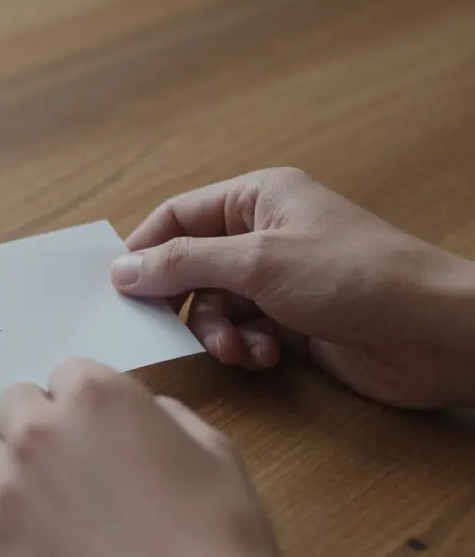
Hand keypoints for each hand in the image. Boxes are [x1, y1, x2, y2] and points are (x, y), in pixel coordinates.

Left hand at [0, 360, 299, 556]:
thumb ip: (163, 417)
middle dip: (38, 427)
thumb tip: (141, 413)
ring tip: (57, 516)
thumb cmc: (218, 539)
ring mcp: (5, 486)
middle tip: (69, 469)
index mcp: (96, 397)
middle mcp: (39, 430)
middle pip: (13, 406)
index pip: (66, 375)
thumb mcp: (212, 452)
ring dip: (15, 475)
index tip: (98, 434)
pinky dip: (9, 531)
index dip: (84, 405)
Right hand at [112, 168, 474, 408]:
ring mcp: (279, 280)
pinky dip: (247, 348)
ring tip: (240, 351)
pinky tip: (268, 357)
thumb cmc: (355, 277)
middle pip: (190, 266)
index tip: (119, 289)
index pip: (178, 216)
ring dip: (217, 333)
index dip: (145, 250)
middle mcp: (264, 234)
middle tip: (171, 330)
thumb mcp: (258, 262)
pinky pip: (244, 333)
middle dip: (184, 303)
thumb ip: (183, 264)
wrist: (436, 334)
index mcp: (258, 198)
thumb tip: (119, 269)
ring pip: (214, 307)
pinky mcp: (294, 322)